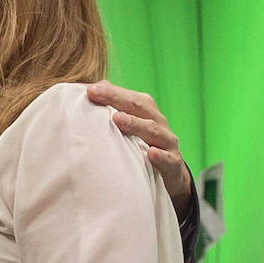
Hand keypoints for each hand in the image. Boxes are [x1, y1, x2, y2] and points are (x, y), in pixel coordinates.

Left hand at [86, 82, 191, 216]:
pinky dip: (160, 156)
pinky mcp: (173, 163)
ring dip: (135, 124)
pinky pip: (168, 159)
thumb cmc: (143, 145)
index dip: (110, 92)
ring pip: (153, 130)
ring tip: (117, 119)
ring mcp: (166, 142)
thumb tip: (89, 90)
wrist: (171, 172)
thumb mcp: (130, 127)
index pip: (128, 97)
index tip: (90, 90)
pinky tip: (151, 153)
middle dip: (117, 99)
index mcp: (146, 111)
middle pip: (140, 107)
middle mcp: (158, 122)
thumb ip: (112, 109)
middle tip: (97, 94)